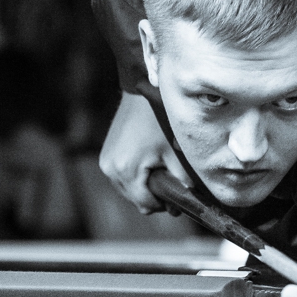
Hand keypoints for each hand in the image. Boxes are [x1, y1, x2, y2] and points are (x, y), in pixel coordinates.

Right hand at [99, 92, 191, 213]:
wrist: (140, 92)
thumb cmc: (160, 120)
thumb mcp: (175, 152)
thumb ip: (183, 179)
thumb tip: (190, 198)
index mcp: (127, 170)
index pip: (146, 204)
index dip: (164, 204)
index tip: (177, 198)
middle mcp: (111, 169)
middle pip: (135, 200)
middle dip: (154, 196)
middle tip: (172, 184)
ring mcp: (105, 162)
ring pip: (127, 190)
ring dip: (143, 187)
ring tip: (160, 173)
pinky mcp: (105, 155)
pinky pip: (121, 177)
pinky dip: (134, 177)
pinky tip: (148, 166)